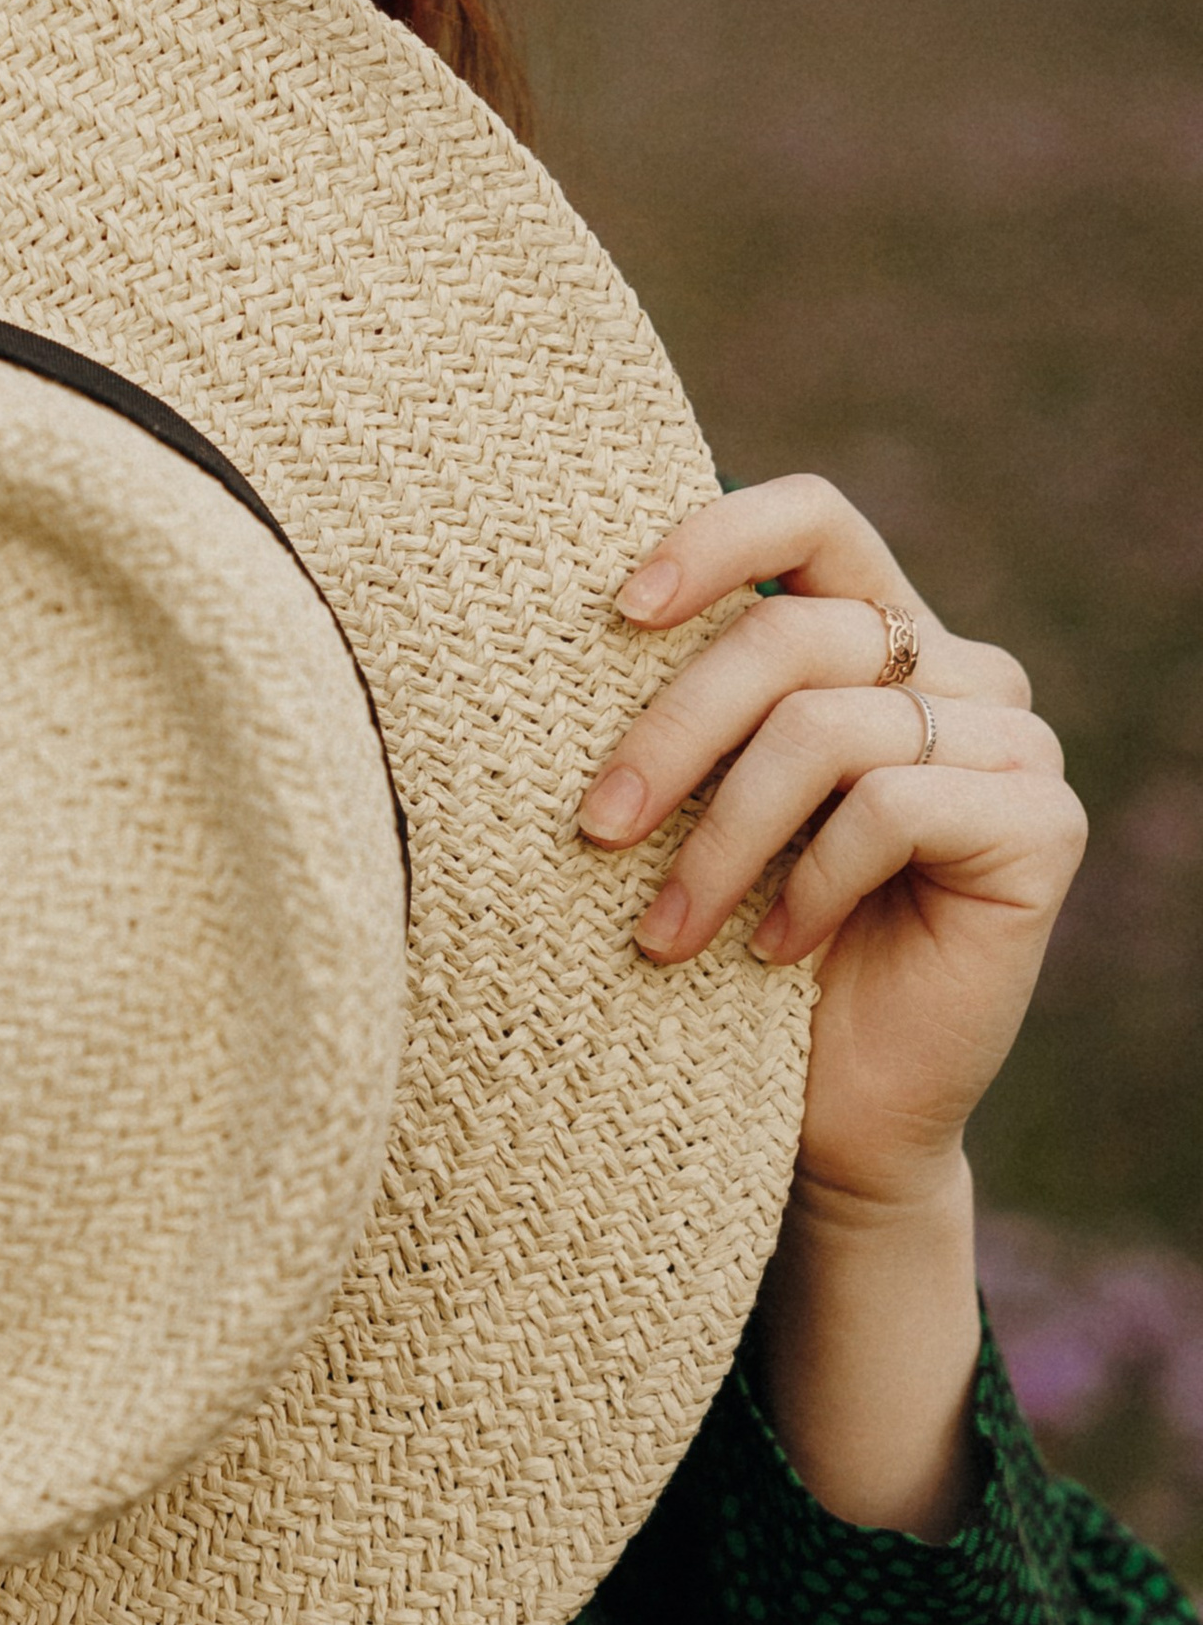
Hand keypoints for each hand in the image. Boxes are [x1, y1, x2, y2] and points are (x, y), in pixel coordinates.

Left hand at [577, 474, 1082, 1214]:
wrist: (832, 1108)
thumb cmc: (739, 942)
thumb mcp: (698, 802)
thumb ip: (689, 702)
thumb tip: (585, 612)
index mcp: (878, 633)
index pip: (813, 516)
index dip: (716, 537)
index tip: (618, 611)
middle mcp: (961, 668)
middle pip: (792, 634)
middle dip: (672, 731)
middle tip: (594, 826)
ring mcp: (1013, 742)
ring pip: (827, 728)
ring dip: (719, 839)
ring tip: (661, 932)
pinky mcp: (1040, 825)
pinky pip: (891, 806)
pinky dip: (807, 884)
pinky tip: (771, 951)